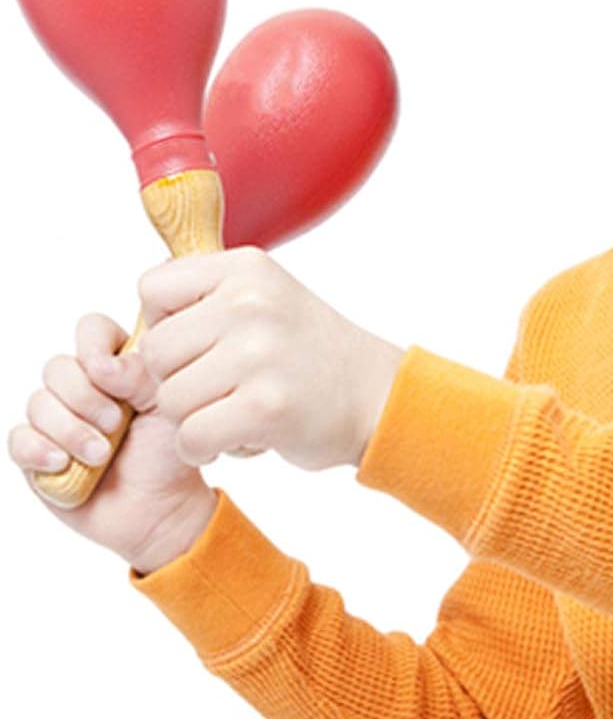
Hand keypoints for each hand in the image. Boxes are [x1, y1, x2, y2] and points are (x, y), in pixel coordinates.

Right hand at [9, 312, 215, 571]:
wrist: (159, 507)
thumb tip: (102, 365)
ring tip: (100, 454)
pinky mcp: (36, 453)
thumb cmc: (169, 453)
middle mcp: (83, 388)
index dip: (94, 346)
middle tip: (116, 425)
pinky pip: (18, 439)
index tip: (112, 375)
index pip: (92, 329)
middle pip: (58, 368)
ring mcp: (56, 419)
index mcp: (117, 366)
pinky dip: (39, 450)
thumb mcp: (169, 408)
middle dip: (86, 399)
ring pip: (38, 403)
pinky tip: (64, 464)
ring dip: (71, 430)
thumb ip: (142, 376)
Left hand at [136, 247, 404, 472]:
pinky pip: (191, 437)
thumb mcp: (265, 299)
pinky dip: (204, 449)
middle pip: (156, 352)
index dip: (165, 324)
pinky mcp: (266, 407)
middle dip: (178, 379)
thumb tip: (131, 336)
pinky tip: (237, 437)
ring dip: (194, 418)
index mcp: (246, 269)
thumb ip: (203, 303)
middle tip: (220, 387)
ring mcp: (260, 354)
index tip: (201, 342)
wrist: (375, 395)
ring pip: (170, 400)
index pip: (152, 290)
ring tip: (235, 410)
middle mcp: (252, 304)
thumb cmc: (309, 353)